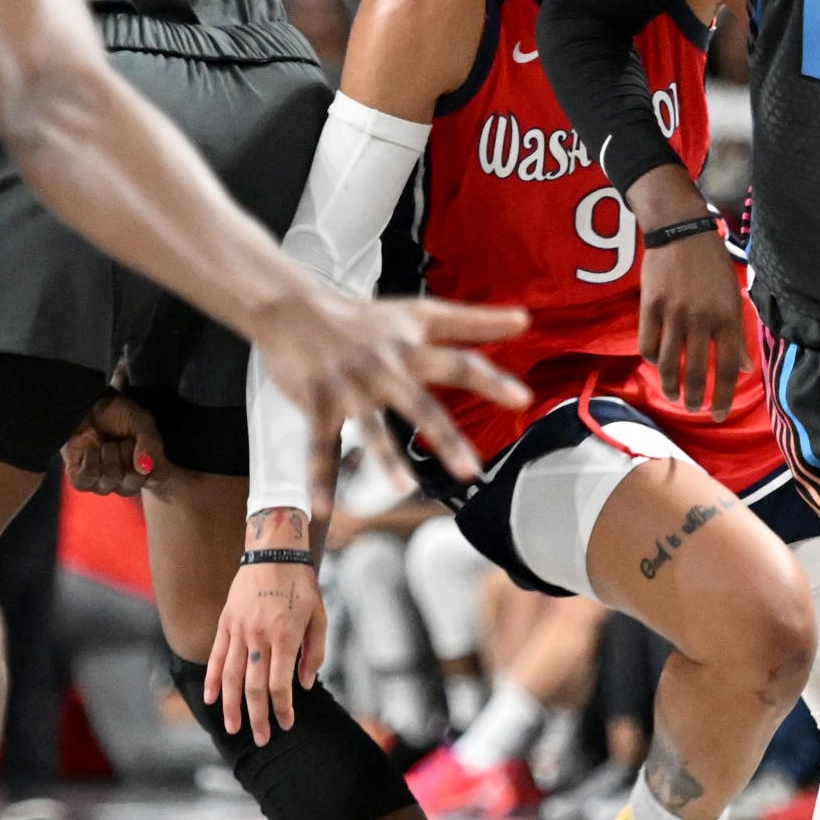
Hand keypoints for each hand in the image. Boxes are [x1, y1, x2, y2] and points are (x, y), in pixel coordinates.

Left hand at [63, 394, 166, 494]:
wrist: (94, 409)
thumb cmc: (122, 417)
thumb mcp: (143, 423)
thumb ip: (149, 444)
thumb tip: (144, 468)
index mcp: (147, 475)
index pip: (157, 478)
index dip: (149, 456)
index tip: (141, 441)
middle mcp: (127, 485)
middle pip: (133, 478)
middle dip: (127, 451)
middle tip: (122, 440)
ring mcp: (105, 486)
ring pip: (111, 478)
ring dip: (108, 453)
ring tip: (107, 444)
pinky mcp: (82, 482)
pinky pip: (88, 477)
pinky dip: (90, 459)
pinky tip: (92, 449)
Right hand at [205, 560, 328, 738]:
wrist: (274, 551)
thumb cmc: (302, 586)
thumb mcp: (320, 617)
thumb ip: (315, 653)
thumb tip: (304, 685)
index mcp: (286, 637)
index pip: (280, 684)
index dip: (283, 708)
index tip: (287, 723)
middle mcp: (259, 636)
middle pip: (255, 687)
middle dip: (258, 717)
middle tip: (262, 739)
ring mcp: (239, 630)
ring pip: (233, 676)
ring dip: (232, 707)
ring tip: (233, 730)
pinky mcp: (226, 623)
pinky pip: (218, 656)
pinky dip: (214, 679)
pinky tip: (211, 699)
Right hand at [248, 286, 526, 515]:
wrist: (294, 310)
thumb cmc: (365, 318)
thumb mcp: (420, 314)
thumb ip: (472, 321)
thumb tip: (524, 318)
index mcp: (412, 351)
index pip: (459, 365)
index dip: (491, 381)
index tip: (523, 401)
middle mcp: (384, 370)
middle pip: (420, 404)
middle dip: (445, 438)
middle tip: (471, 471)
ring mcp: (349, 389)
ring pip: (371, 429)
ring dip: (386, 459)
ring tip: (404, 489)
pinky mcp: (317, 404)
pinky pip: (320, 447)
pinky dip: (320, 479)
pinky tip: (325, 510)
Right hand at [638, 228, 751, 416]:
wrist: (680, 231)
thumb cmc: (712, 264)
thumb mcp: (732, 296)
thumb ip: (738, 334)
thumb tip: (744, 369)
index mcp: (726, 317)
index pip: (726, 368)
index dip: (723, 396)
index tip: (718, 415)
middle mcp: (700, 319)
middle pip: (695, 371)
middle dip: (695, 398)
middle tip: (694, 408)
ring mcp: (672, 313)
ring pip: (669, 363)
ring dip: (671, 386)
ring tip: (673, 397)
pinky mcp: (650, 307)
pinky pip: (648, 343)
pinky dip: (653, 359)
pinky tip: (658, 365)